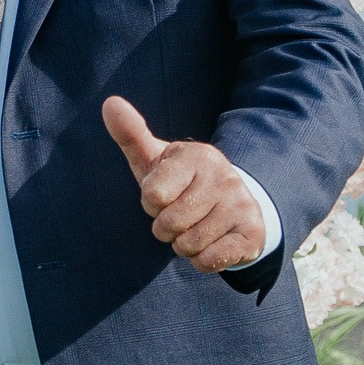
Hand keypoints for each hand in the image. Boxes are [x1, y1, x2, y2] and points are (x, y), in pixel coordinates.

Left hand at [102, 97, 267, 273]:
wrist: (231, 204)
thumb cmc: (179, 181)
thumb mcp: (153, 157)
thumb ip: (130, 133)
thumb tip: (110, 103)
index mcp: (198, 156)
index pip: (153, 196)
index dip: (151, 203)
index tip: (163, 195)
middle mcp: (225, 178)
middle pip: (169, 223)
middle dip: (164, 227)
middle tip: (178, 215)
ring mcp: (242, 206)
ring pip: (188, 244)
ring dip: (182, 244)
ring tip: (194, 227)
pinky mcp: (253, 234)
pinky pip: (209, 261)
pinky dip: (201, 260)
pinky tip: (210, 243)